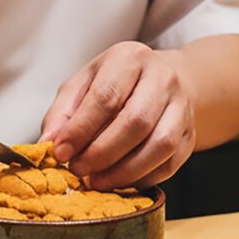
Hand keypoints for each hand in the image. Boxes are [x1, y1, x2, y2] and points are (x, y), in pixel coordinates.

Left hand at [40, 42, 195, 189]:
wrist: (162, 79)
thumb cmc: (115, 82)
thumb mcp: (82, 84)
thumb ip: (62, 112)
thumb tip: (48, 144)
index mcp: (130, 58)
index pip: (106, 97)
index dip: (81, 130)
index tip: (61, 152)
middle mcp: (162, 78)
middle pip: (135, 122)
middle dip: (102, 153)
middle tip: (78, 169)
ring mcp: (182, 106)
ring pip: (160, 145)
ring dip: (124, 171)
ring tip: (97, 180)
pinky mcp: (191, 134)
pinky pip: (170, 163)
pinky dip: (143, 178)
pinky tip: (120, 181)